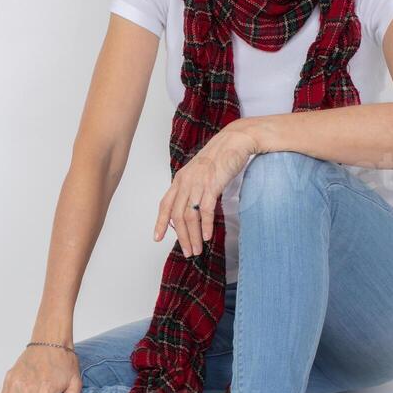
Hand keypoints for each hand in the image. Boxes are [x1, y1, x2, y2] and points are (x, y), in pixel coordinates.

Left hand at [154, 124, 256, 258]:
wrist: (234, 141)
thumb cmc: (219, 157)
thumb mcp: (199, 173)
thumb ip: (192, 188)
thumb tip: (191, 208)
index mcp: (180, 179)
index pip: (165, 204)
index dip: (160, 222)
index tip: (157, 238)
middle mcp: (185, 182)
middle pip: (177, 216)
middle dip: (181, 237)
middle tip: (187, 252)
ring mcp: (198, 184)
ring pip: (190, 216)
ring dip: (193, 236)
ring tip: (197, 249)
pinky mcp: (212, 185)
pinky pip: (205, 210)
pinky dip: (205, 225)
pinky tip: (207, 236)